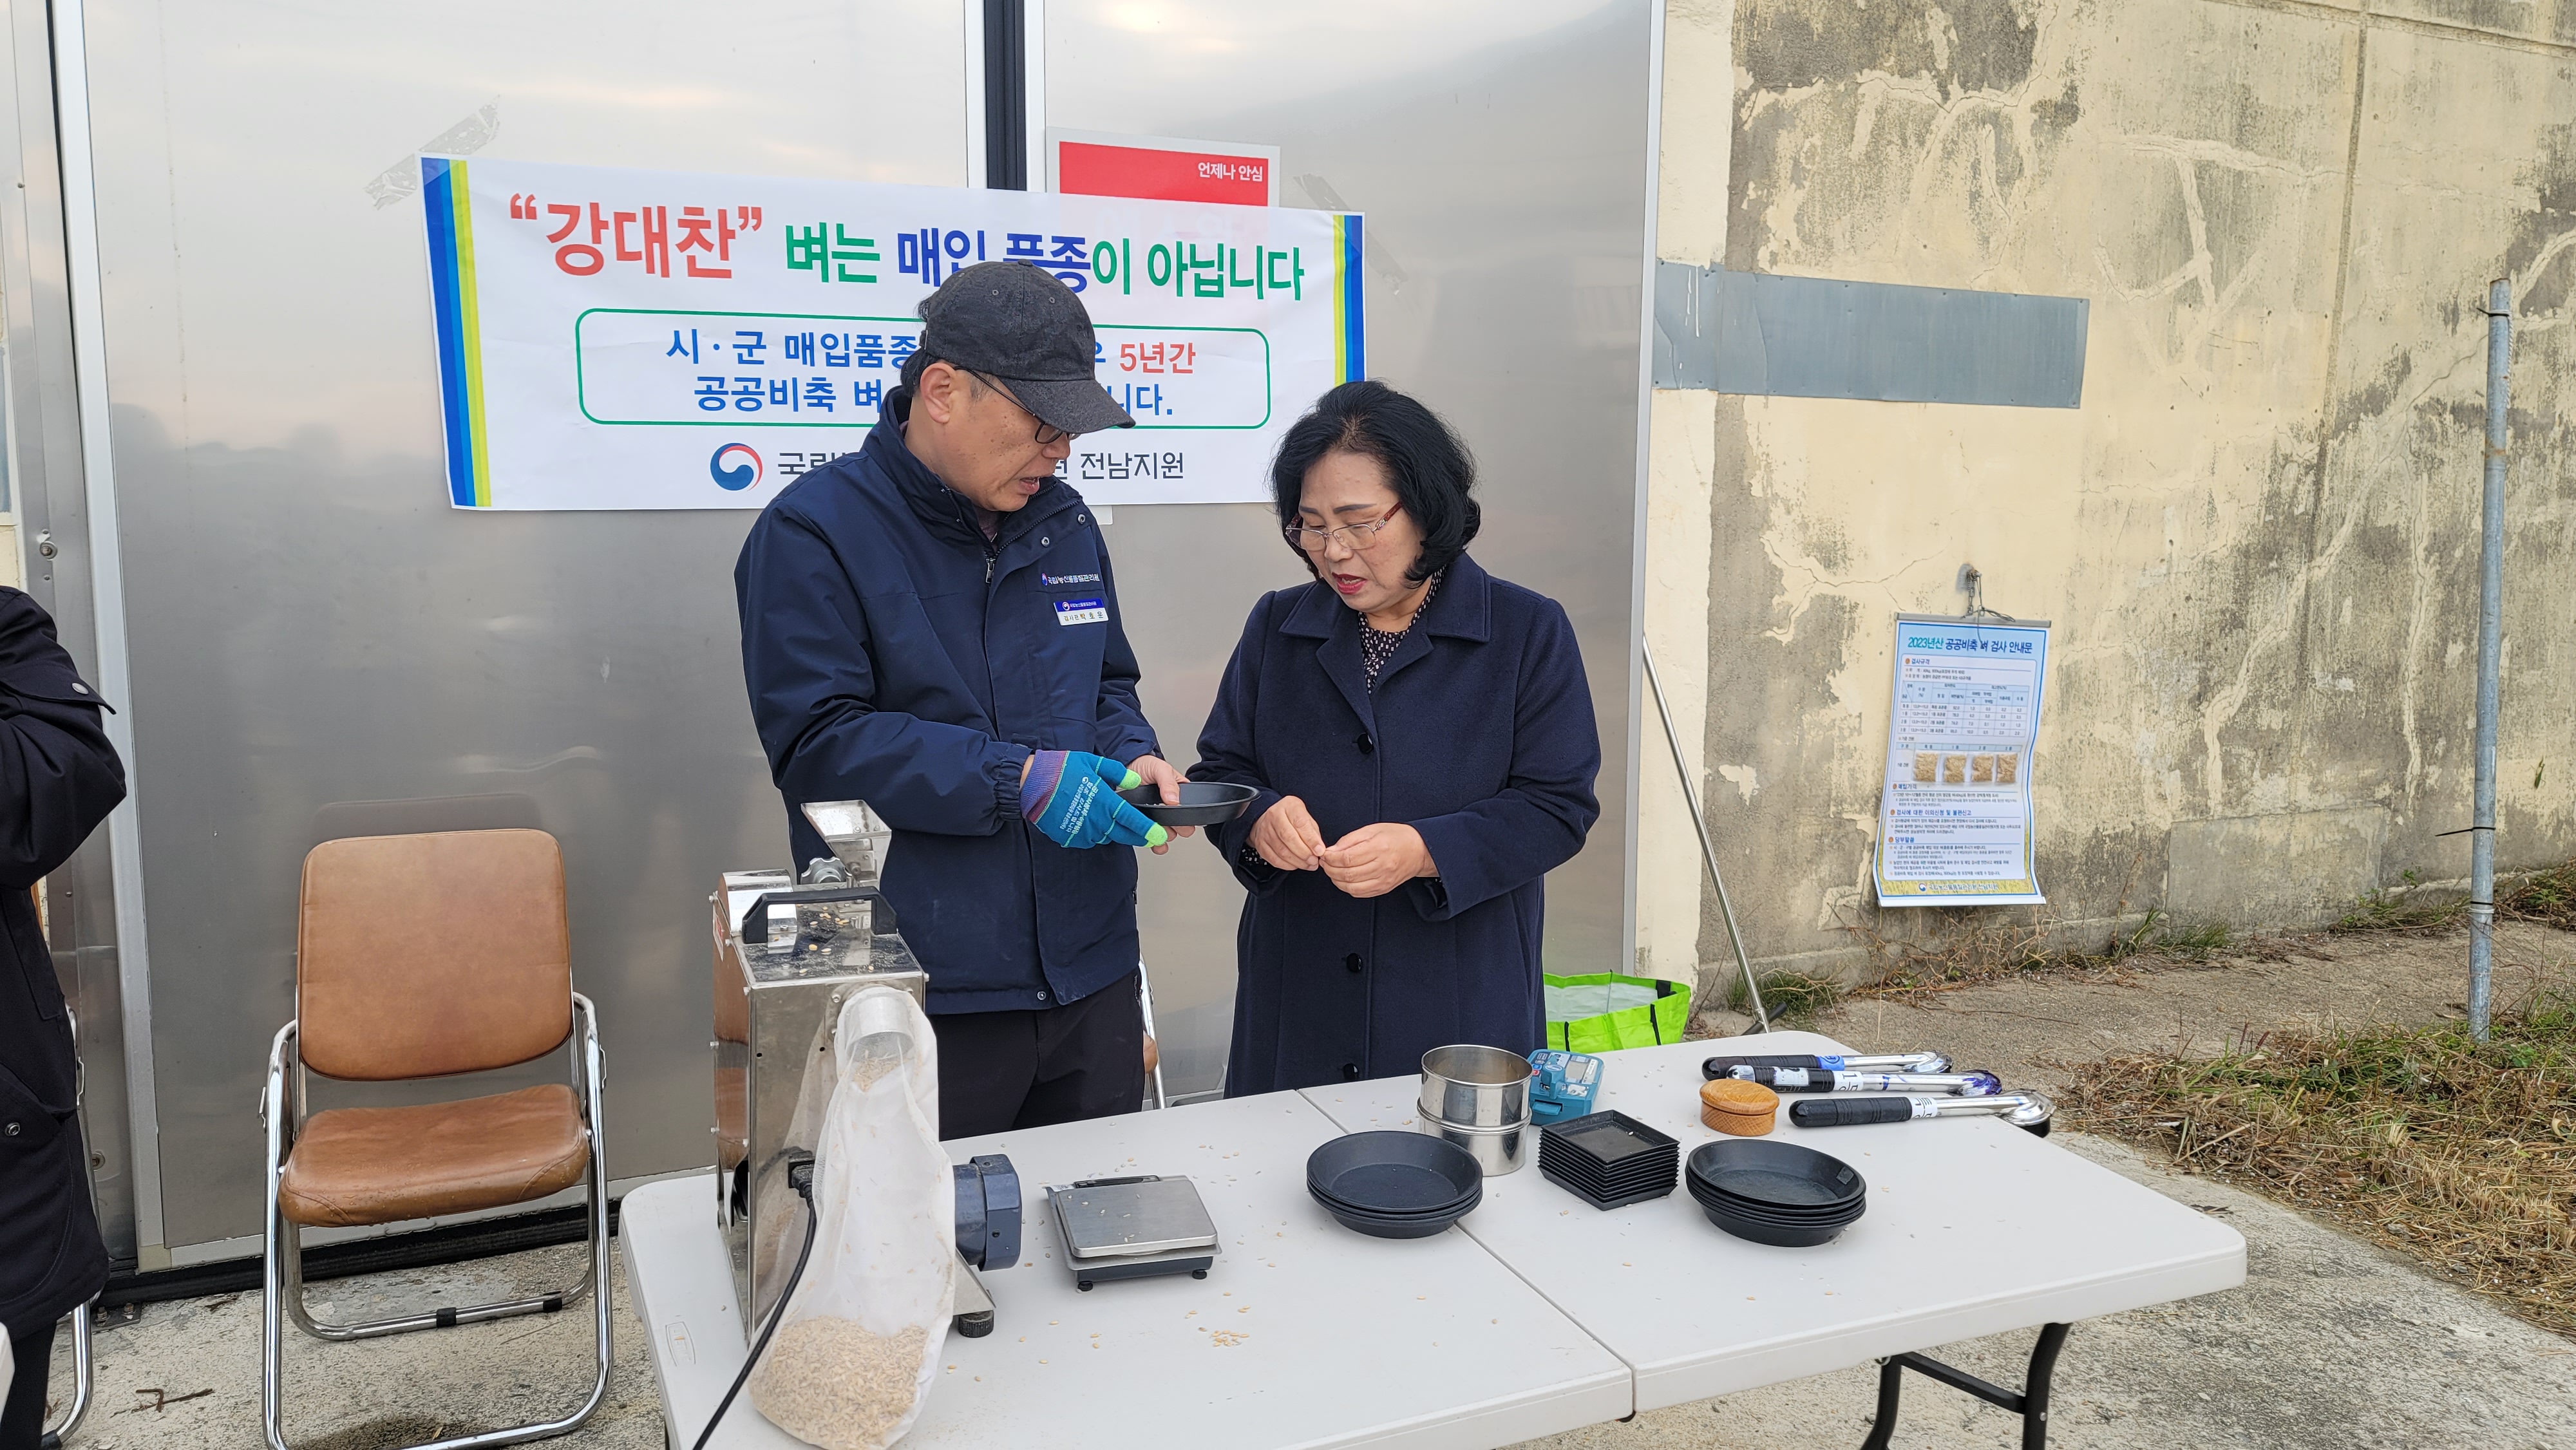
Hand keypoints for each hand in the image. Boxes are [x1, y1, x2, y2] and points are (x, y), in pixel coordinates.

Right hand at [1019, 750, 1166, 849]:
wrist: (1030, 783)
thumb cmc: (1059, 770)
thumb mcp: (1092, 763)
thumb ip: (1117, 773)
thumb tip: (1134, 781)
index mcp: (1104, 802)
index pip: (1132, 820)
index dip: (1147, 829)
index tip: (1159, 834)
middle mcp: (1095, 820)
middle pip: (1123, 834)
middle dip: (1138, 837)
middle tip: (1149, 837)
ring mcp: (1082, 831)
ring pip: (1106, 836)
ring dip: (1113, 831)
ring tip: (1112, 821)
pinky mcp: (1070, 837)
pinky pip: (1089, 839)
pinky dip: (1094, 833)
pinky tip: (1091, 821)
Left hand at [1127, 755, 1196, 854]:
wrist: (1123, 769)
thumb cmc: (1144, 766)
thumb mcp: (1160, 769)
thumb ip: (1169, 783)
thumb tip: (1175, 800)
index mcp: (1179, 795)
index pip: (1190, 811)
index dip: (1187, 817)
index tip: (1179, 817)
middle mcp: (1169, 808)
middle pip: (1181, 828)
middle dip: (1177, 828)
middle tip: (1169, 823)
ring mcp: (1157, 817)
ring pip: (1167, 835)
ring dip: (1163, 835)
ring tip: (1156, 829)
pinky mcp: (1144, 824)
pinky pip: (1153, 840)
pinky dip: (1155, 844)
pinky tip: (1154, 843)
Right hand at [1247, 795, 1326, 871]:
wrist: (1270, 819)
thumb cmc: (1291, 818)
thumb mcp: (1306, 817)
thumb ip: (1313, 832)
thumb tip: (1318, 849)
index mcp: (1288, 806)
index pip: (1300, 823)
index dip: (1311, 839)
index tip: (1320, 850)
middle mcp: (1274, 816)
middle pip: (1288, 837)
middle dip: (1304, 852)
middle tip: (1314, 860)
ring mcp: (1265, 831)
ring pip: (1281, 851)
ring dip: (1297, 861)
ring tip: (1308, 864)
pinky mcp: (1260, 844)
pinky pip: (1274, 859)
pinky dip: (1287, 865)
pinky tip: (1296, 865)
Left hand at [1321, 823, 1436, 898]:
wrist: (1418, 850)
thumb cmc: (1396, 836)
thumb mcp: (1372, 829)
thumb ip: (1350, 839)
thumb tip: (1331, 851)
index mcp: (1379, 847)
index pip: (1347, 858)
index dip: (1331, 858)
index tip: (1324, 854)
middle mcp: (1382, 866)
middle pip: (1347, 874)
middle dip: (1330, 869)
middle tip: (1325, 863)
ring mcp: (1383, 880)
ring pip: (1351, 886)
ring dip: (1336, 880)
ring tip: (1332, 870)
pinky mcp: (1384, 888)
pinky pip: (1360, 893)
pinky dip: (1347, 888)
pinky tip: (1344, 879)